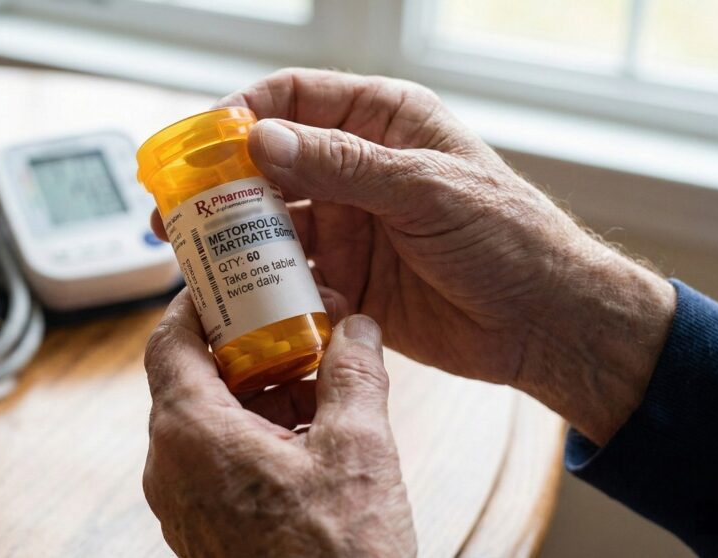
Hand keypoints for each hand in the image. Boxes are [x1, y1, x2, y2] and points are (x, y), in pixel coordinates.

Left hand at [143, 291, 415, 556]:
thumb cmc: (338, 557)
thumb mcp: (359, 450)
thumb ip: (356, 374)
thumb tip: (360, 328)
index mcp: (190, 434)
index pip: (168, 339)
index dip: (198, 301)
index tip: (230, 279)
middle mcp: (169, 467)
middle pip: (191, 378)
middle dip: (247, 347)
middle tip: (295, 326)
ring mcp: (182, 504)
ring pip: (209, 421)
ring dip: (259, 394)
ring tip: (319, 383)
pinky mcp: (204, 529)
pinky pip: (217, 462)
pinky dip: (257, 436)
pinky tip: (313, 438)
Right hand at [152, 69, 675, 444]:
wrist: (544, 322)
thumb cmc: (508, 237)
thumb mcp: (424, 189)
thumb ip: (343, 165)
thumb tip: (261, 139)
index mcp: (383, 122)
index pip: (296, 99)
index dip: (244, 115)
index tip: (200, 146)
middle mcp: (358, 167)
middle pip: (271, 163)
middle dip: (222, 185)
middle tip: (173, 212)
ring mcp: (351, 223)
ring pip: (274, 221)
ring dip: (236, 238)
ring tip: (193, 259)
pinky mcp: (348, 276)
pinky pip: (292, 273)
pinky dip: (268, 283)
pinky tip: (245, 297)